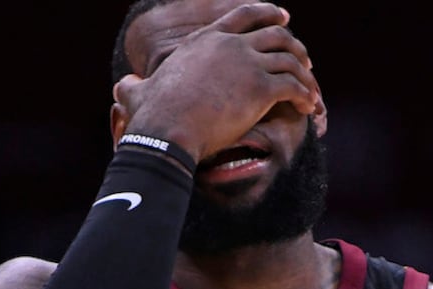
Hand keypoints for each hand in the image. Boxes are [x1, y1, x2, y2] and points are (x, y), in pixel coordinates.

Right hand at [114, 3, 318, 161]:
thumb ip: (134, 87)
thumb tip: (121, 87)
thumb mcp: (138, 93)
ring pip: (291, 60)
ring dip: (306, 75)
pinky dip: (306, 96)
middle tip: (304, 60)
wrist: (168, 131)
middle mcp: (229, 45)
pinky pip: (295, 86)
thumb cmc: (152, 116)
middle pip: (276, 33)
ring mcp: (248, 64)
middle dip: (295, 45)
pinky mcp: (262, 88)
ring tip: (311, 90)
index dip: (267, 12)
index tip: (283, 16)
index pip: (243, 15)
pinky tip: (309, 108)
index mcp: (205, 41)